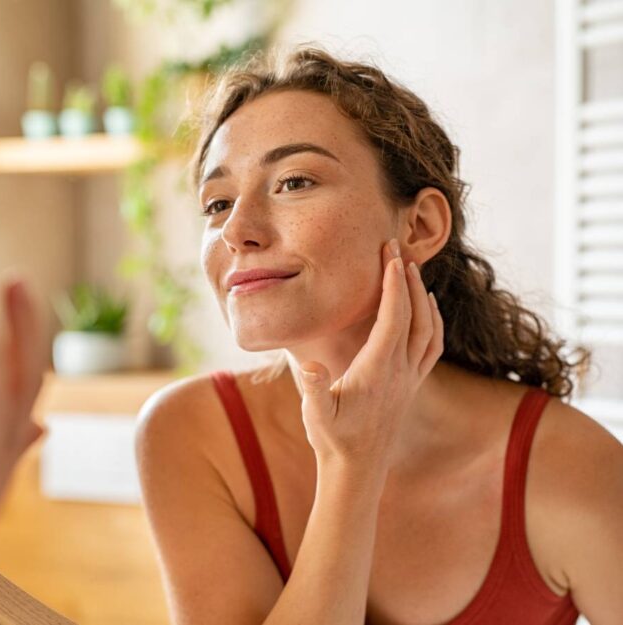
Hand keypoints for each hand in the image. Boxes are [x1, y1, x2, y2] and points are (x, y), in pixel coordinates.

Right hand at [299, 238, 442, 472]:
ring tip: (411, 271)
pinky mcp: (411, 386)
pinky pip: (432, 346)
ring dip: (423, 297)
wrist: (357, 470)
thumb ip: (315, 389)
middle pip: (415, 315)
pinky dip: (433, 321)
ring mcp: (410, 379)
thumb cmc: (333, 440)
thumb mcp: (316, 415)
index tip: (388, 254)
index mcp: (378, 370)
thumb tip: (312, 366)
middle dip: (407, 279)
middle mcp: (401, 371)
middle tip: (396, 249)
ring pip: (429, 329)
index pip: (393, 317)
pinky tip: (427, 310)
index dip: (393, 284)